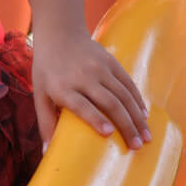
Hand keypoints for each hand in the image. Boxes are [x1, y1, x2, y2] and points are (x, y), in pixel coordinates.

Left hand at [31, 32, 151, 150]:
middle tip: (136, 146)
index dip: (94, 118)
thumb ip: (45, 123)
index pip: (81, 104)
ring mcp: (99, 68)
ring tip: (145, 137)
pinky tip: (144, 116)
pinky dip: (138, 100)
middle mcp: (83, 77)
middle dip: (125, 125)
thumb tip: (48, 153)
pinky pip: (128, 83)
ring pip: (123, 95)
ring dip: (137, 117)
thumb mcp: (40, 94)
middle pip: (108, 102)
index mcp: (62, 87)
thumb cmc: (48, 70)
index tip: (108, 133)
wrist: (60, 33)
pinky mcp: (111, 62)